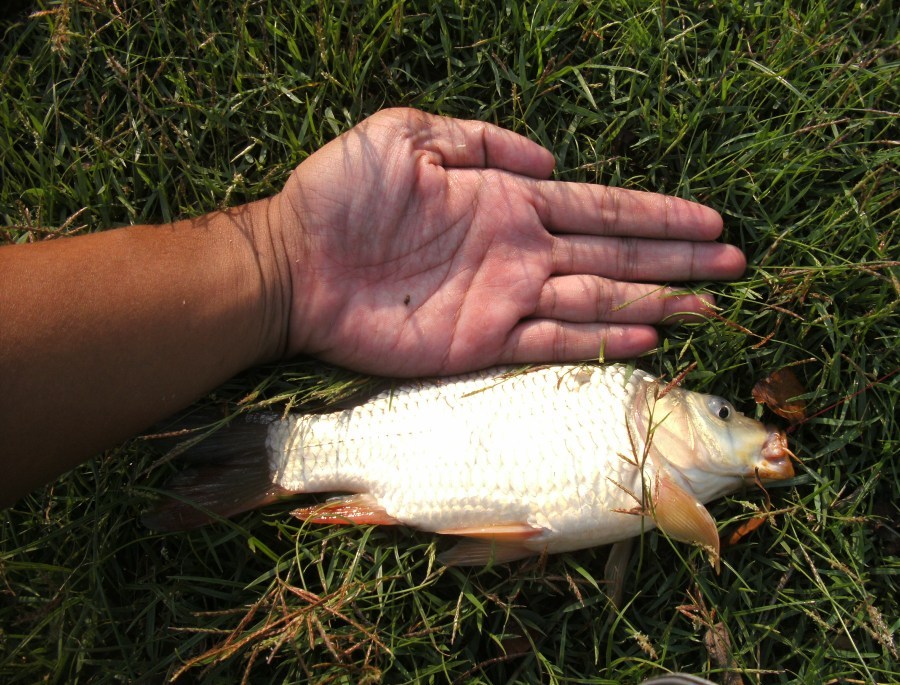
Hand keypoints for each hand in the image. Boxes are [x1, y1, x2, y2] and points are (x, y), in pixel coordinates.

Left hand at [274, 108, 744, 375]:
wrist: (295, 263)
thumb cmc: (342, 195)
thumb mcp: (406, 136)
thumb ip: (482, 141)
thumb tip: (547, 159)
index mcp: (507, 202)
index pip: (599, 209)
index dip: (655, 215)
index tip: (708, 218)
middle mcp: (519, 252)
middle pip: (613, 257)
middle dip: (675, 259)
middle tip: (733, 263)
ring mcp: (504, 299)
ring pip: (597, 301)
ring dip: (655, 301)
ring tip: (709, 303)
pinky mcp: (480, 341)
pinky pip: (551, 342)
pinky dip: (598, 340)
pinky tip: (646, 334)